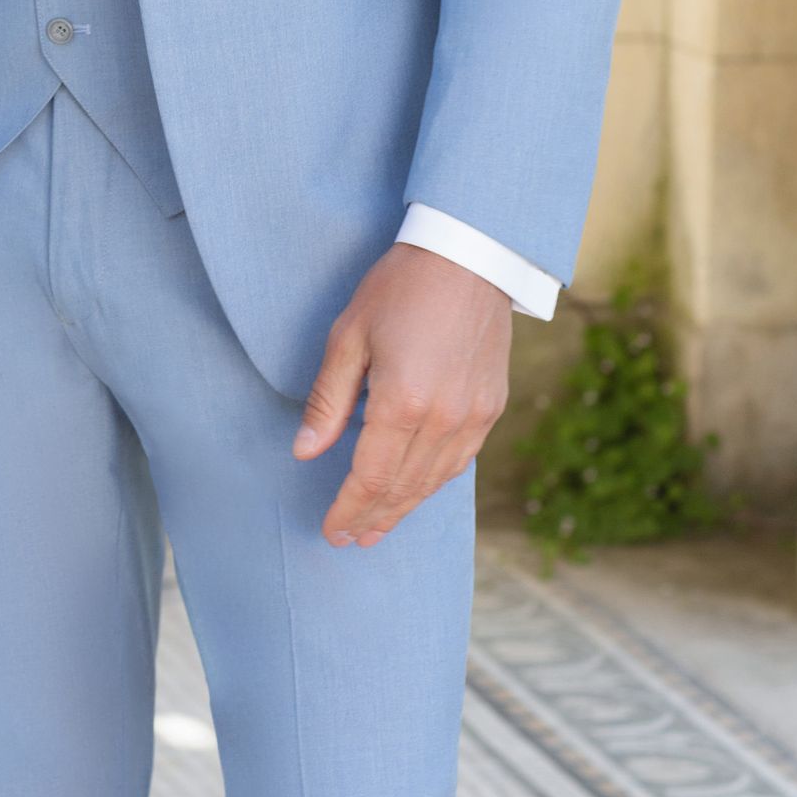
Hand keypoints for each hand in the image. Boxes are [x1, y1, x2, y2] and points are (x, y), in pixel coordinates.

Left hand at [293, 243, 510, 548]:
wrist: (469, 256)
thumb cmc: (399, 288)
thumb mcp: (348, 336)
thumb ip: (328, 401)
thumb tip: (304, 452)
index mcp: (402, 403)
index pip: (370, 477)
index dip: (347, 509)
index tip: (331, 532)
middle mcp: (444, 419)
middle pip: (403, 488)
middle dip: (372, 518)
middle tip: (350, 540)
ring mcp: (474, 416)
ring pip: (434, 481)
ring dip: (404, 509)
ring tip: (378, 528)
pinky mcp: (492, 407)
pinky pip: (460, 460)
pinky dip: (434, 483)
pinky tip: (417, 491)